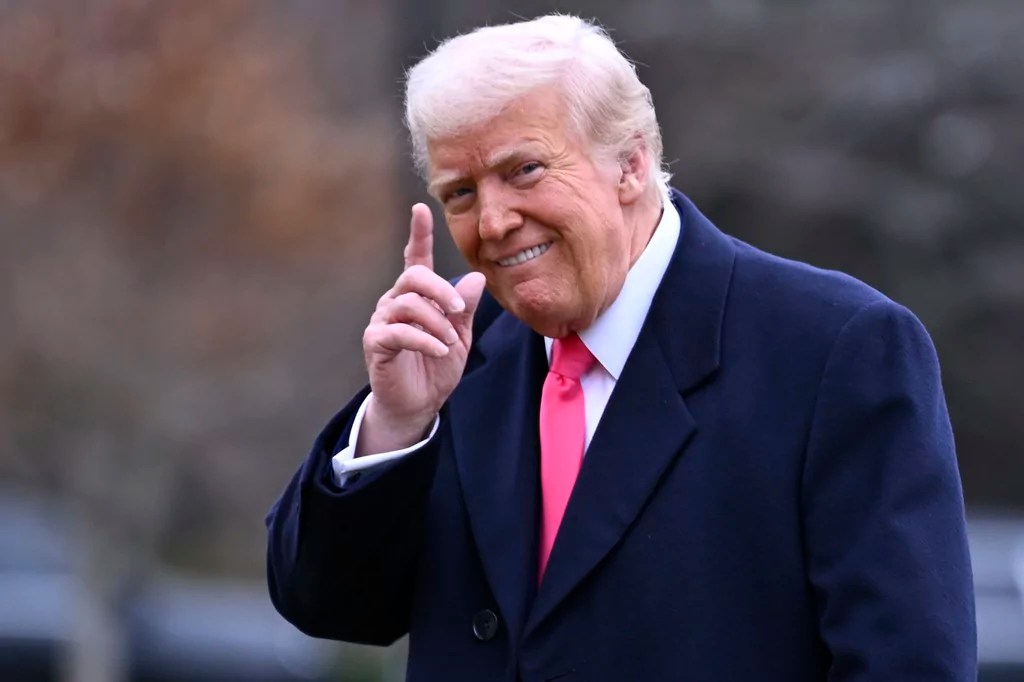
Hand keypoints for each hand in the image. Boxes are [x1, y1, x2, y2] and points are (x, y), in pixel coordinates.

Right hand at [358, 203, 486, 453]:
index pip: (415, 259)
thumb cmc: (437, 367)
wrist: (419, 404)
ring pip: (409, 305)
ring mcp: (382, 321)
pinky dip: (425, 340)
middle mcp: (395, 302)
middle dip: (441, 289)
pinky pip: (400, 332)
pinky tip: (440, 351)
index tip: (420, 208)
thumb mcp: (460, 335)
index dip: (418, 234)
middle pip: (414, 277)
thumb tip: (478, 277)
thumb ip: (466, 307)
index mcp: (416, 296)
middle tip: (458, 310)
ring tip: (450, 342)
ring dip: (437, 323)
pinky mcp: (376, 342)